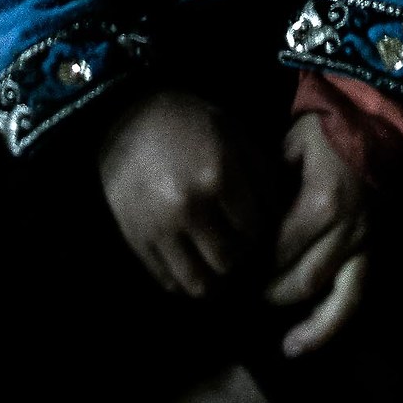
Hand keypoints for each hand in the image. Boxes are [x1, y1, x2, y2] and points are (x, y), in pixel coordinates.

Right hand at [98, 89, 267, 298]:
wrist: (125, 118)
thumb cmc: (186, 122)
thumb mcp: (230, 131)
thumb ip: (259, 172)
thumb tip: (277, 212)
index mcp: (218, 175)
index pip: (254, 229)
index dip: (259, 230)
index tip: (254, 224)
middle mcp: (190, 207)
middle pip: (229, 260)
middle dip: (237, 256)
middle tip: (236, 243)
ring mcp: (160, 228)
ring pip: (199, 283)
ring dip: (212, 278)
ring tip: (215, 262)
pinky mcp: (137, 240)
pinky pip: (168, 281)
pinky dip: (184, 282)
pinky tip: (191, 264)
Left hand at [265, 112, 369, 357]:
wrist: (378, 116)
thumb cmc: (329, 126)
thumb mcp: (289, 146)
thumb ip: (270, 185)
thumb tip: (249, 220)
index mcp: (320, 204)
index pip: (278, 250)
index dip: (252, 266)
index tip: (229, 273)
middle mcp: (346, 232)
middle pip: (301, 280)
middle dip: (270, 296)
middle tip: (242, 302)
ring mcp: (366, 243)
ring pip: (337, 299)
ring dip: (311, 326)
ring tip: (288, 347)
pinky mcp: (377, 248)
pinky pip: (359, 293)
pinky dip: (338, 320)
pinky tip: (316, 338)